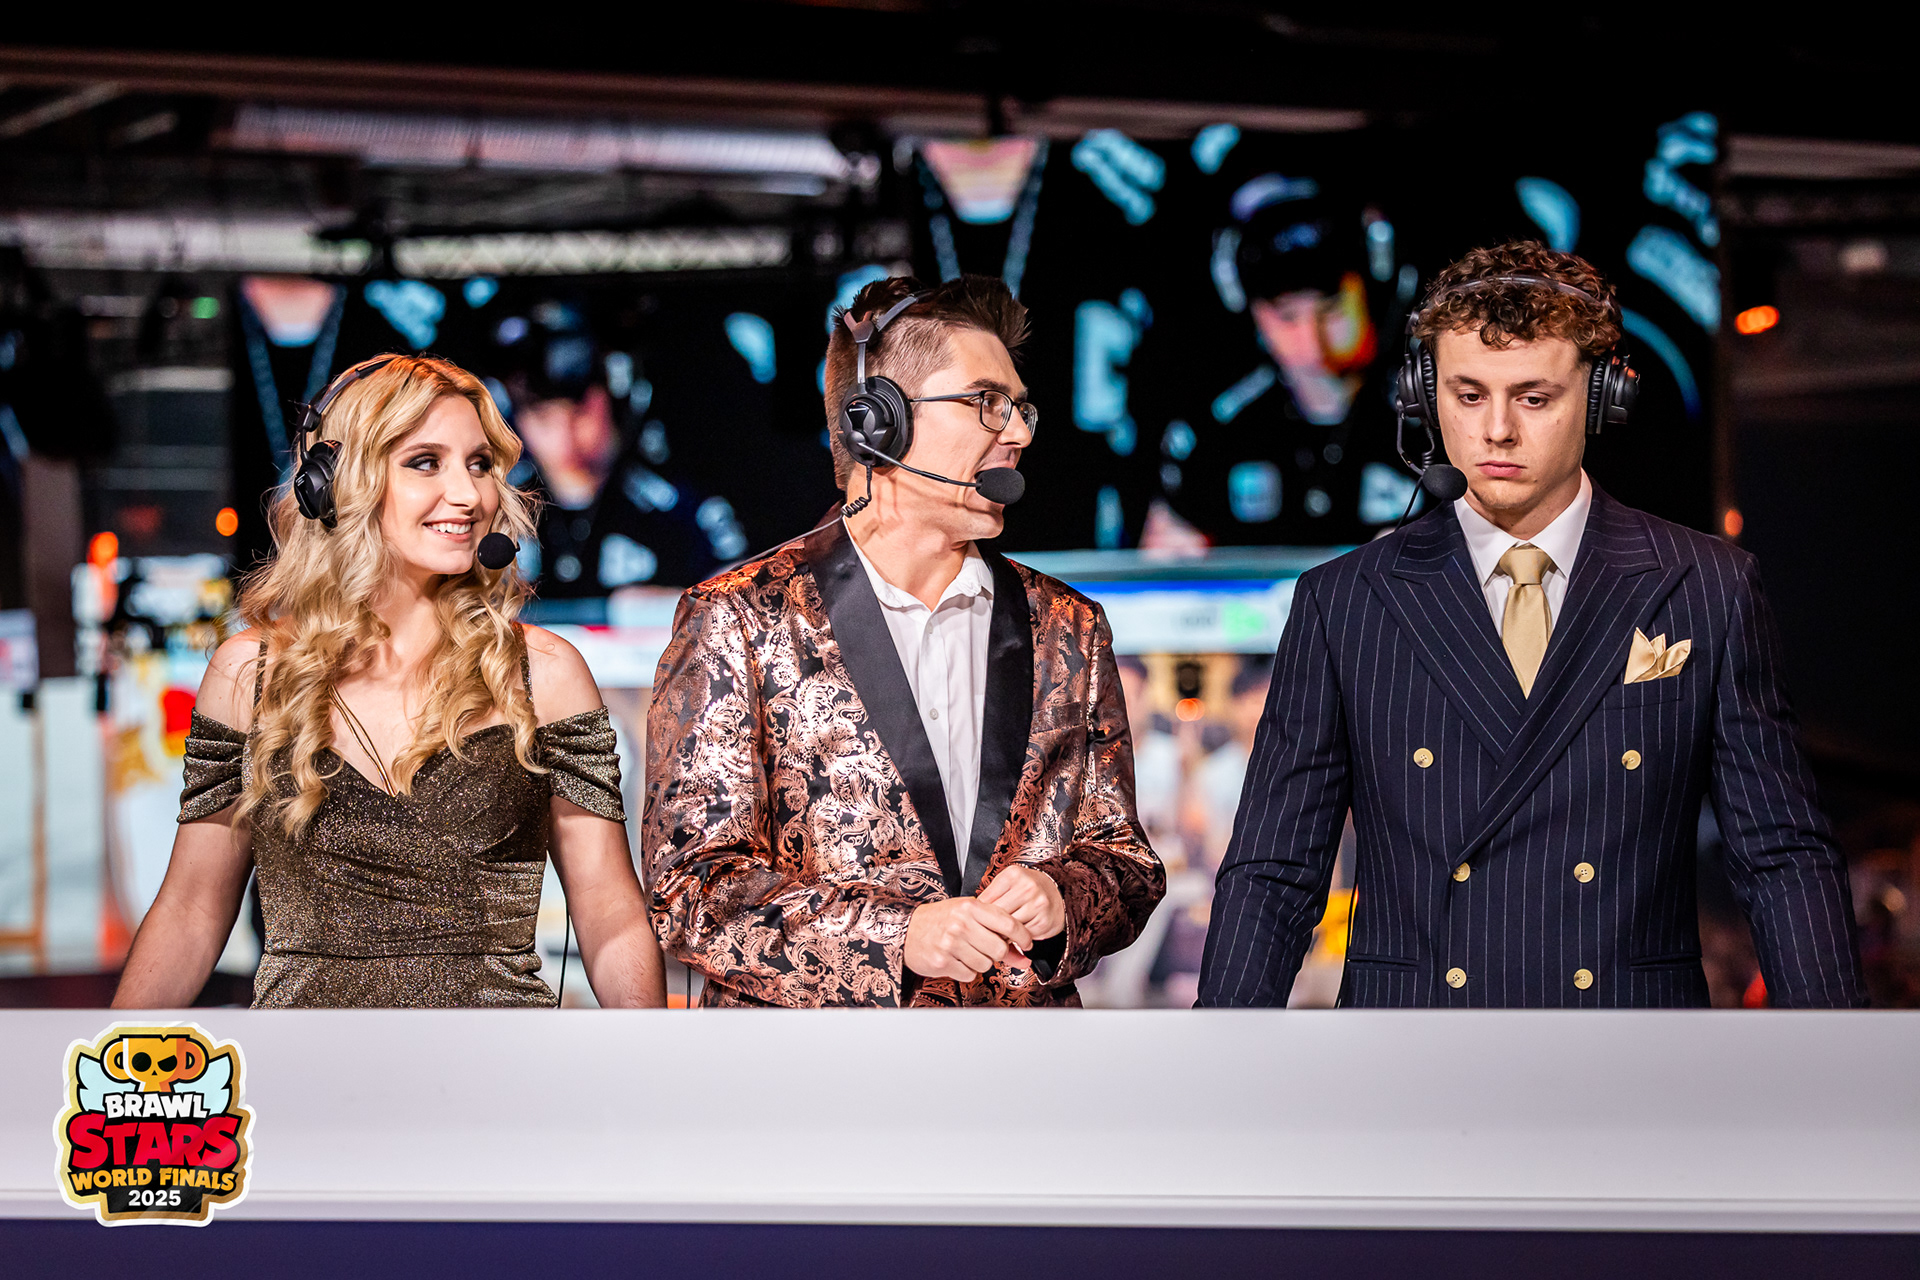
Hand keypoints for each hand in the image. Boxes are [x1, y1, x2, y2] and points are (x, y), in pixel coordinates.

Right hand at [905, 897, 1034, 982]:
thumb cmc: (940, 920)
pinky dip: (966, 971)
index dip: (1023, 936)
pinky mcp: (943, 962)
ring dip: (981, 962)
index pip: (1008, 922)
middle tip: (987, 948)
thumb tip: (1024, 958)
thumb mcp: (968, 916)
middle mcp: (961, 923)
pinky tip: (956, 959)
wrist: (907, 931)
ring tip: (967, 952)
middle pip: (999, 948)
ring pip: (986, 964)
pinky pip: (969, 974)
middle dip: (997, 952)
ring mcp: (951, 943)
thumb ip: (997, 932)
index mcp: (970, 907)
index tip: (1026, 942)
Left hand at [977, 865, 1064, 941]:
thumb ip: (993, 895)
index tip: (976, 921)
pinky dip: (1017, 939)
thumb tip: (971, 915)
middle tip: (986, 932)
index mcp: (1013, 875)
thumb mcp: (1010, 883)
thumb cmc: (1029, 889)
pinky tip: (1017, 935)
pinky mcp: (1044, 921)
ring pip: (1009, 928)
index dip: (979, 914)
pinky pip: (1022, 936)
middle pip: (997, 915)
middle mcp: (1027, 887)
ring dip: (1003, 934)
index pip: (986, 900)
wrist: (1059, 892)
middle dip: (990, 926)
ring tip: (1001, 934)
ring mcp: (1037, 904)